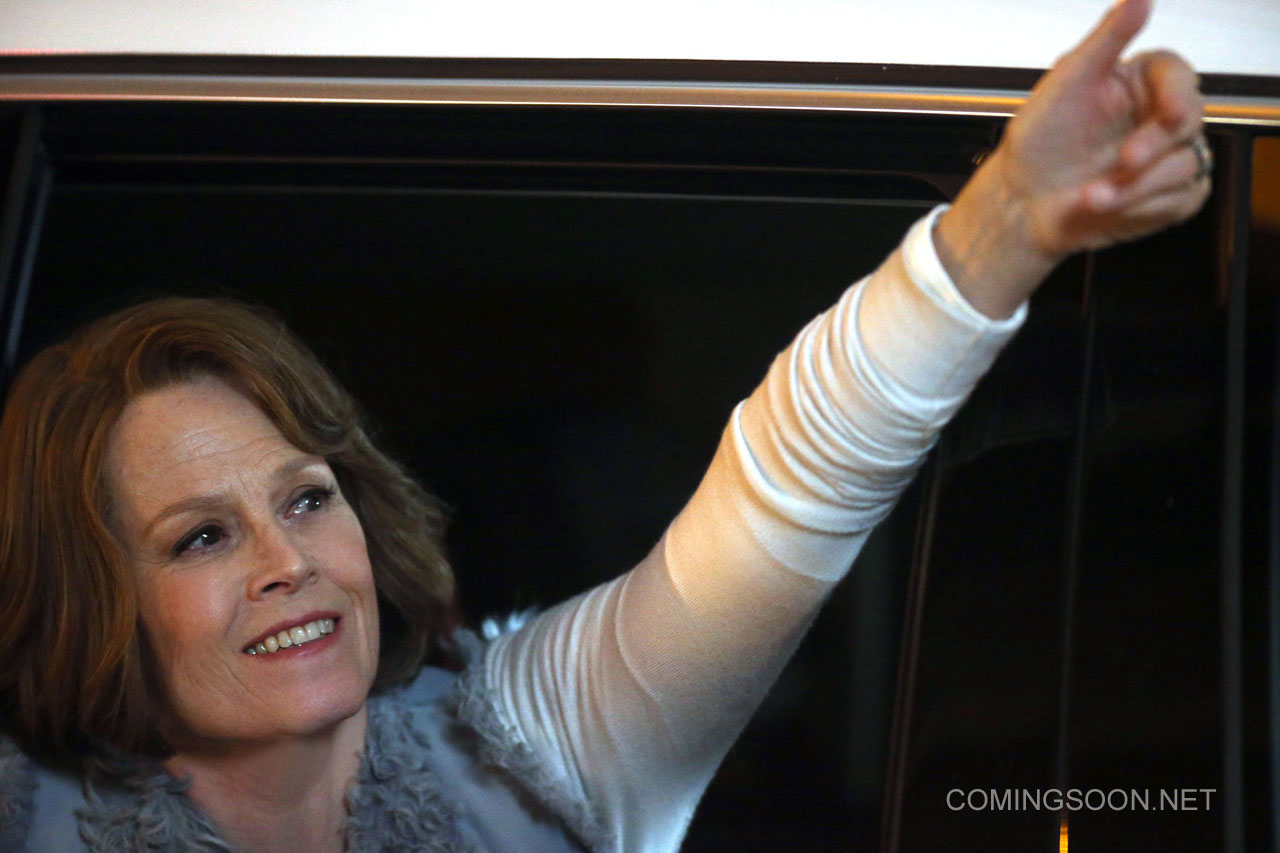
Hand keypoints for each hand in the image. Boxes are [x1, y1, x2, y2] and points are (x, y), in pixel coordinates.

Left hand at [935, 0, 1209, 318]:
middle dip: (1154, 146)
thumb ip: (1106, 39)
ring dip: (1139, 186)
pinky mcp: (1167, 196)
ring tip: (1093, 196)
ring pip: (1187, 165)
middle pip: (1189, 121)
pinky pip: (1183, 199)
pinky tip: (1111, 207)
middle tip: (1124, 162)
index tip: (1168, 113)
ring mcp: (1164, 158)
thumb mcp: (1066, 83)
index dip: (1178, 94)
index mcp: (1138, 83)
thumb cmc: (1037, 143)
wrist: (1021, 203)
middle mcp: (1155, 118)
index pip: (1178, 76)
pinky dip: (1146, 208)